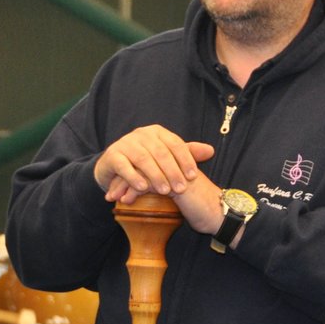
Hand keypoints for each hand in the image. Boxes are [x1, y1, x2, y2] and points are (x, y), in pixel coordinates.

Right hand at [95, 126, 213, 201]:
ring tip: (165, 191)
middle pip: (161, 152)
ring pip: (143, 159)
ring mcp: (126, 143)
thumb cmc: (144, 162)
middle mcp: (141, 134)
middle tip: (181, 188)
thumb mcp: (166, 156)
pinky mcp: (113, 155)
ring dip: (155, 176)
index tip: (193, 176)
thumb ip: (187, 153)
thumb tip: (211, 150)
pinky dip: (134, 177)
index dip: (185, 160)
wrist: (114, 166)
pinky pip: (124, 166)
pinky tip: (143, 188)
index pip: (175, 144)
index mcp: (157, 132)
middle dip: (172, 171)